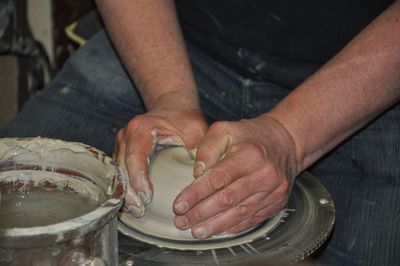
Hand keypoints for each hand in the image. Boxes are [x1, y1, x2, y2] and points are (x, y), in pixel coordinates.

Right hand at [114, 103, 206, 216]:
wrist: (173, 106)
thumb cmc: (185, 118)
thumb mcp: (196, 130)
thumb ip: (199, 150)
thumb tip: (201, 176)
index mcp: (141, 129)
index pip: (135, 157)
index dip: (139, 179)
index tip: (147, 198)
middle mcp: (126, 135)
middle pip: (121, 167)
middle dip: (129, 192)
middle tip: (140, 211)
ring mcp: (122, 143)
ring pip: (117, 172)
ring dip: (125, 192)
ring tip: (136, 211)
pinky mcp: (122, 151)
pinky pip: (120, 172)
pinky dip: (125, 187)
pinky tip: (133, 203)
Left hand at [173, 114, 298, 237]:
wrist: (286, 142)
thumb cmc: (251, 136)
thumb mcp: (226, 130)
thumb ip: (207, 148)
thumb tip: (197, 173)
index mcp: (249, 155)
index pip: (218, 178)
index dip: (196, 194)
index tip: (179, 205)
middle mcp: (263, 174)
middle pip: (228, 199)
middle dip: (201, 213)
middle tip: (181, 221)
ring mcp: (273, 191)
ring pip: (240, 213)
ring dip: (216, 225)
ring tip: (196, 231)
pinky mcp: (277, 202)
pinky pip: (253, 218)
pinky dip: (234, 226)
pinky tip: (218, 230)